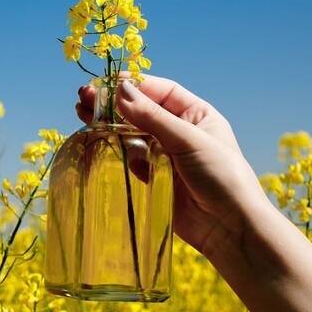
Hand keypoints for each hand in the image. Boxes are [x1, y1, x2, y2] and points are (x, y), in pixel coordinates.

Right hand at [77, 74, 267, 256]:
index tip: (105, 83)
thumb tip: (119, 90)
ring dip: (108, 124)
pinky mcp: (154, 178)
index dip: (133, 85)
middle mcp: (180, 131)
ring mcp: (166, 155)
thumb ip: (152, 117)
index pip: (160, 91)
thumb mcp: (188, 140)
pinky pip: (130, 158)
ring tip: (81, 114)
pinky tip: (96, 139)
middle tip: (84, 97)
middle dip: (113, 103)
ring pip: (131, 134)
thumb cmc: (221, 176)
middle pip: (141, 111)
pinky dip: (114, 149)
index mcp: (196, 115)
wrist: (230, 228)